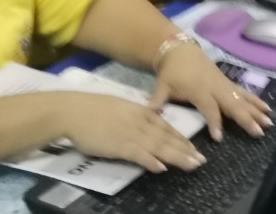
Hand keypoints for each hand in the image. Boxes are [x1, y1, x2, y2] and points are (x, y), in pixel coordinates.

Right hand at [57, 92, 205, 173]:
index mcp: (140, 111)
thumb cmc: (92, 109)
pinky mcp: (118, 145)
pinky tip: (162, 168)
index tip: (193, 147)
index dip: (181, 138)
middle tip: (201, 160)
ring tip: (192, 164)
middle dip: (185, 149)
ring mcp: (130, 133)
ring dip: (176, 156)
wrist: (73, 110)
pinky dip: (151, 161)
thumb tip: (147, 125)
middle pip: (166, 138)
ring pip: (158, 146)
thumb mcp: (119, 108)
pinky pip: (138, 154)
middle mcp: (139, 122)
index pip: (165, 126)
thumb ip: (134, 117)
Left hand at [148, 42, 271, 142]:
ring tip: (268, 123)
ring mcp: (223, 83)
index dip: (214, 122)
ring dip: (256, 110)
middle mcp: (215, 86)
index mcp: (198, 89)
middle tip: (258, 132)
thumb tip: (148, 113)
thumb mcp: (162, 85)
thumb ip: (157, 100)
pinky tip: (267, 109)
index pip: (209, 108)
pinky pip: (243, 92)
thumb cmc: (171, 70)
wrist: (180, 49)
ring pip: (242, 98)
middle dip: (246, 118)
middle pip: (232, 104)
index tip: (219, 138)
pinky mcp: (227, 82)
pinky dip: (255, 101)